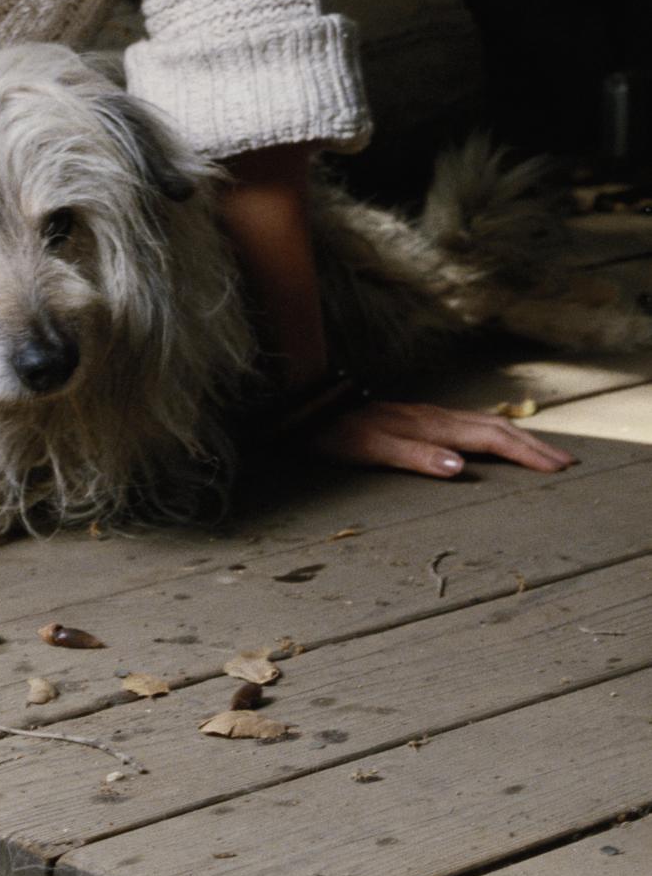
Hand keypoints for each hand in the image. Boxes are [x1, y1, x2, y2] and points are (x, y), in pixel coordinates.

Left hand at [310, 398, 575, 479]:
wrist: (308, 407)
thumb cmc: (334, 431)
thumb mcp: (370, 448)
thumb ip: (415, 456)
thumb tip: (460, 467)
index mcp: (432, 426)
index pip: (491, 439)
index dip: (526, 453)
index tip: (558, 468)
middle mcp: (435, 417)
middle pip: (496, 428)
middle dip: (534, 446)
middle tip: (567, 463)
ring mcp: (427, 416)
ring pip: (485, 424)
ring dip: (517, 438)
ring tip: (542, 452)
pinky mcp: (416, 420)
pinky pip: (469, 426)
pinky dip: (493, 435)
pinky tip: (491, 441)